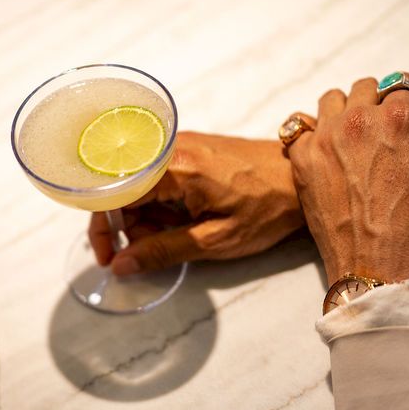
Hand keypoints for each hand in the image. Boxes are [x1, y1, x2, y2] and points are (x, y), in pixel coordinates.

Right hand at [89, 131, 302, 273]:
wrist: (303, 177)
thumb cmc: (267, 208)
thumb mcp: (215, 240)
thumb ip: (163, 251)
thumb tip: (121, 265)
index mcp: (174, 170)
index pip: (113, 196)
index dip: (104, 231)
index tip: (111, 258)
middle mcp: (170, 148)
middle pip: (121, 190)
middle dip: (130, 226)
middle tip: (156, 252)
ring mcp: (178, 145)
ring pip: (137, 185)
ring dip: (147, 217)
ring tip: (181, 235)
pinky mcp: (187, 148)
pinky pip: (155, 177)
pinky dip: (160, 203)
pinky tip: (184, 218)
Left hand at [286, 75, 408, 284]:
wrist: (377, 265)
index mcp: (398, 119)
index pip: (400, 86)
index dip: (407, 106)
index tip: (406, 127)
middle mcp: (357, 121)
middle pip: (365, 89)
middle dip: (376, 104)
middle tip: (383, 137)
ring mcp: (324, 140)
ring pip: (331, 100)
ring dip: (343, 111)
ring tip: (355, 139)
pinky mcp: (301, 160)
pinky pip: (298, 126)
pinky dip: (311, 132)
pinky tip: (325, 150)